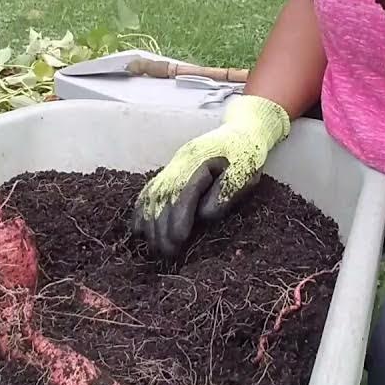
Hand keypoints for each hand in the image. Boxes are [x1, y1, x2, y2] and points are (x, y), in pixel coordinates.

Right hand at [132, 95, 289, 257]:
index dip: (179, 218)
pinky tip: (137, 230)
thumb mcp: (245, 172)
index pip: (184, 193)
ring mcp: (172, 166)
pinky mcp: (170, 171)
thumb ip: (226, 191)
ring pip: (153, 196)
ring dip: (150, 224)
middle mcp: (180, 162)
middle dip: (162, 228)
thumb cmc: (247, 155)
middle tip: (165, 254)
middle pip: (164, 198)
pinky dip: (141, 211)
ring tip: (153, 248)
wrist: (242, 130)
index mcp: (200, 161)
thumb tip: (204, 215)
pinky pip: (149, 191)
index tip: (178, 240)